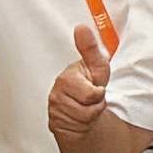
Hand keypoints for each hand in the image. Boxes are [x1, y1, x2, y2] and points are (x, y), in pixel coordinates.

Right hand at [44, 21, 115, 152]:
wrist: (76, 111)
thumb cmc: (87, 87)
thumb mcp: (96, 67)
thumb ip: (90, 49)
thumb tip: (81, 28)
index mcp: (68, 75)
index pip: (88, 88)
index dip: (97, 91)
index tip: (96, 88)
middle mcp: (58, 90)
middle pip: (90, 100)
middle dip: (97, 100)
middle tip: (93, 96)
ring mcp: (56, 107)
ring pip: (86, 114)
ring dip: (93, 112)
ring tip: (87, 106)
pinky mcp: (55, 122)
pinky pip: (80, 125)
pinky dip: (86, 122)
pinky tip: (81, 116)